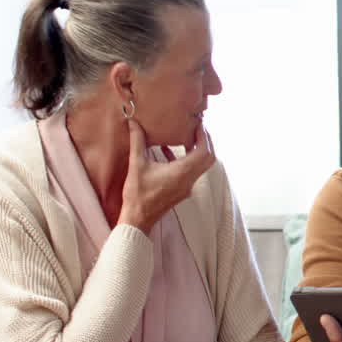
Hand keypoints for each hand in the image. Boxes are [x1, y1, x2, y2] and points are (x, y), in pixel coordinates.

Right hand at [118, 120, 215, 234]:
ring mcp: (188, 187)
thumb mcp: (136, 164)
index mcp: (182, 172)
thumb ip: (137, 141)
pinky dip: (185, 160)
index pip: (204, 151)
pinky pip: (191, 172)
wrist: (138, 219)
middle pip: (208, 158)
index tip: (198, 124)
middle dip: (205, 142)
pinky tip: (168, 152)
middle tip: (196, 128)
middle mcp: (190, 180)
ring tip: (185, 136)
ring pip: (201, 166)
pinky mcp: (182, 190)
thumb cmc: (137, 194)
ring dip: (196, 151)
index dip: (203, 136)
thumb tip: (133, 122)